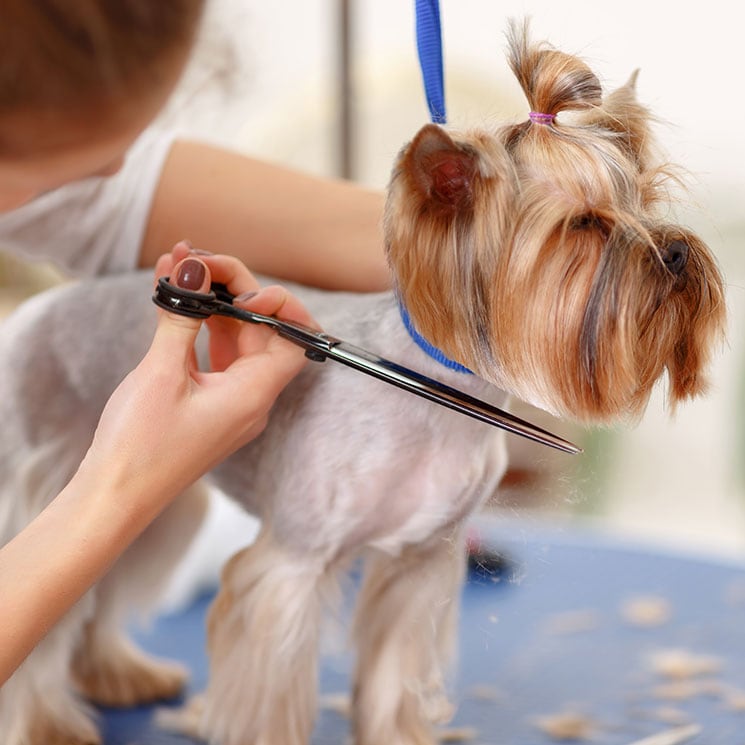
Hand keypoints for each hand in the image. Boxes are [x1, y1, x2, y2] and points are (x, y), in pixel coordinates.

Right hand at [80, 243, 313, 516]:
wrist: (114, 497)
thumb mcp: (161, 373)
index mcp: (254, 395)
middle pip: (262, 331)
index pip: (294, 339)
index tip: (242, 290)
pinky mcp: (209, 404)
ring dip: (213, 303)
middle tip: (196, 261)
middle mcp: (251, 398)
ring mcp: (231, 401)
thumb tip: (193, 270)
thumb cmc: (139, 446)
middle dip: (234, 290)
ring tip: (180, 266)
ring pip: (236, 340)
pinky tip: (174, 298)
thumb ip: (182, 317)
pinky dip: (199, 327)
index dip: (281, 306)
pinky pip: (215, 356)